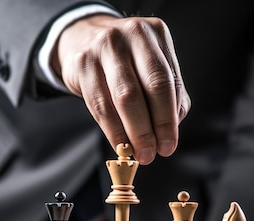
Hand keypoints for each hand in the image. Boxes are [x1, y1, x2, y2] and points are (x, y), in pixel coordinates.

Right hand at [52, 14, 190, 164]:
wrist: (84, 38)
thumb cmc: (127, 59)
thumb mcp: (152, 65)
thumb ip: (169, 93)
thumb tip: (172, 129)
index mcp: (155, 34)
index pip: (166, 81)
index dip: (168, 119)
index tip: (169, 145)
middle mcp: (130, 35)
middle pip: (147, 88)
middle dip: (152, 127)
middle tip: (152, 153)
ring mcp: (103, 46)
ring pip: (122, 98)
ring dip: (132, 132)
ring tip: (138, 153)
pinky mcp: (82, 62)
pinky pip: (99, 103)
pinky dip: (112, 129)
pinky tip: (120, 144)